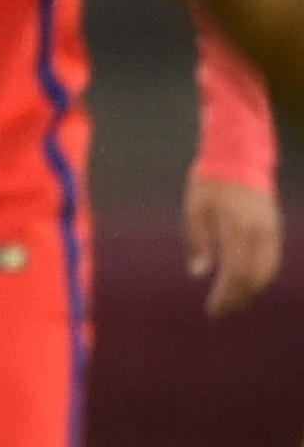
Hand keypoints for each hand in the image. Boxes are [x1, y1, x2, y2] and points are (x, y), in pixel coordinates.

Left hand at [188, 172, 281, 315]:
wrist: (239, 158)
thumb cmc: (210, 183)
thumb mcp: (195, 208)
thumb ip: (198, 242)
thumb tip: (199, 274)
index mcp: (235, 229)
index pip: (234, 274)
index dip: (226, 296)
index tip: (213, 309)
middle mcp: (257, 234)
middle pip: (252, 279)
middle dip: (237, 299)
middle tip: (220, 311)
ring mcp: (270, 232)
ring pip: (266, 273)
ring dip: (250, 291)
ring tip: (232, 301)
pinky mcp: (274, 230)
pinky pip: (272, 262)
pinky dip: (261, 277)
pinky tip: (247, 284)